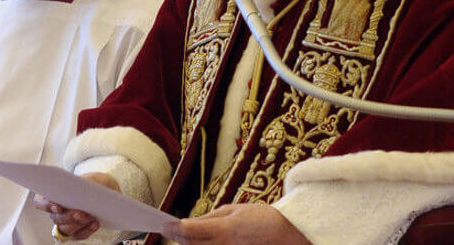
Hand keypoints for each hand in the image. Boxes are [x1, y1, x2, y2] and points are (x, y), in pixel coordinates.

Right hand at [33, 172, 120, 240]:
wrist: (102, 189)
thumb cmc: (90, 181)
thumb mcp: (85, 178)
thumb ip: (78, 184)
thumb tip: (76, 190)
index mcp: (51, 195)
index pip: (39, 202)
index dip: (46, 206)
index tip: (58, 206)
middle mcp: (55, 212)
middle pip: (55, 218)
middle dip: (68, 216)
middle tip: (80, 212)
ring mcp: (64, 224)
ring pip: (66, 229)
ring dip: (78, 223)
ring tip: (90, 216)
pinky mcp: (75, 232)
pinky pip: (79, 234)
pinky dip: (87, 229)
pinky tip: (96, 223)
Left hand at [161, 203, 310, 244]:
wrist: (291, 236)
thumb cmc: (263, 220)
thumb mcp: (235, 211)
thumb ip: (210, 218)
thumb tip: (188, 222)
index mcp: (224, 230)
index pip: (189, 231)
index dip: (173, 228)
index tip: (163, 224)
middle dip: (178, 237)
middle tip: (168, 229)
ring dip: (189, 244)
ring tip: (183, 236)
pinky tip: (200, 242)